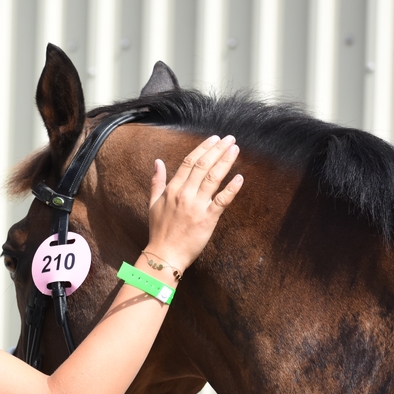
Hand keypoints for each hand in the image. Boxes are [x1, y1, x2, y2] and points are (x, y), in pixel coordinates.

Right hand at [146, 135, 242, 270]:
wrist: (165, 254)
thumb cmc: (159, 230)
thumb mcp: (153, 203)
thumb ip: (156, 181)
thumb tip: (157, 162)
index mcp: (172, 189)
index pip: (189, 162)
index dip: (203, 148)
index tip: (214, 139)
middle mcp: (184, 194)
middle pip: (203, 165)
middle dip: (218, 149)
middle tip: (230, 138)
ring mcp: (197, 206)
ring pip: (213, 178)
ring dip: (225, 161)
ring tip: (235, 149)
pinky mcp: (207, 219)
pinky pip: (222, 201)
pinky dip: (231, 189)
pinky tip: (240, 178)